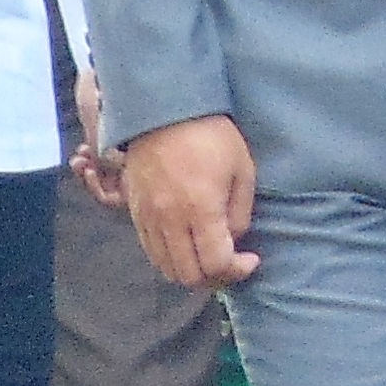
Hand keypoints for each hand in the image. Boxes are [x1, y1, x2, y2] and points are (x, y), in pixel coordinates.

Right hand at [122, 113, 260, 286]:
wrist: (164, 107)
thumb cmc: (210, 134)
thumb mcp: (242, 170)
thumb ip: (240, 213)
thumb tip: (232, 240)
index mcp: (200, 209)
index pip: (216, 265)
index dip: (238, 271)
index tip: (251, 258)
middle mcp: (170, 220)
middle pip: (189, 276)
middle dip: (215, 278)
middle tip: (230, 263)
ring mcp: (148, 217)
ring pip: (166, 268)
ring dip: (191, 270)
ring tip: (208, 254)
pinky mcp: (134, 211)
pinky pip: (150, 250)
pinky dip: (170, 257)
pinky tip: (186, 241)